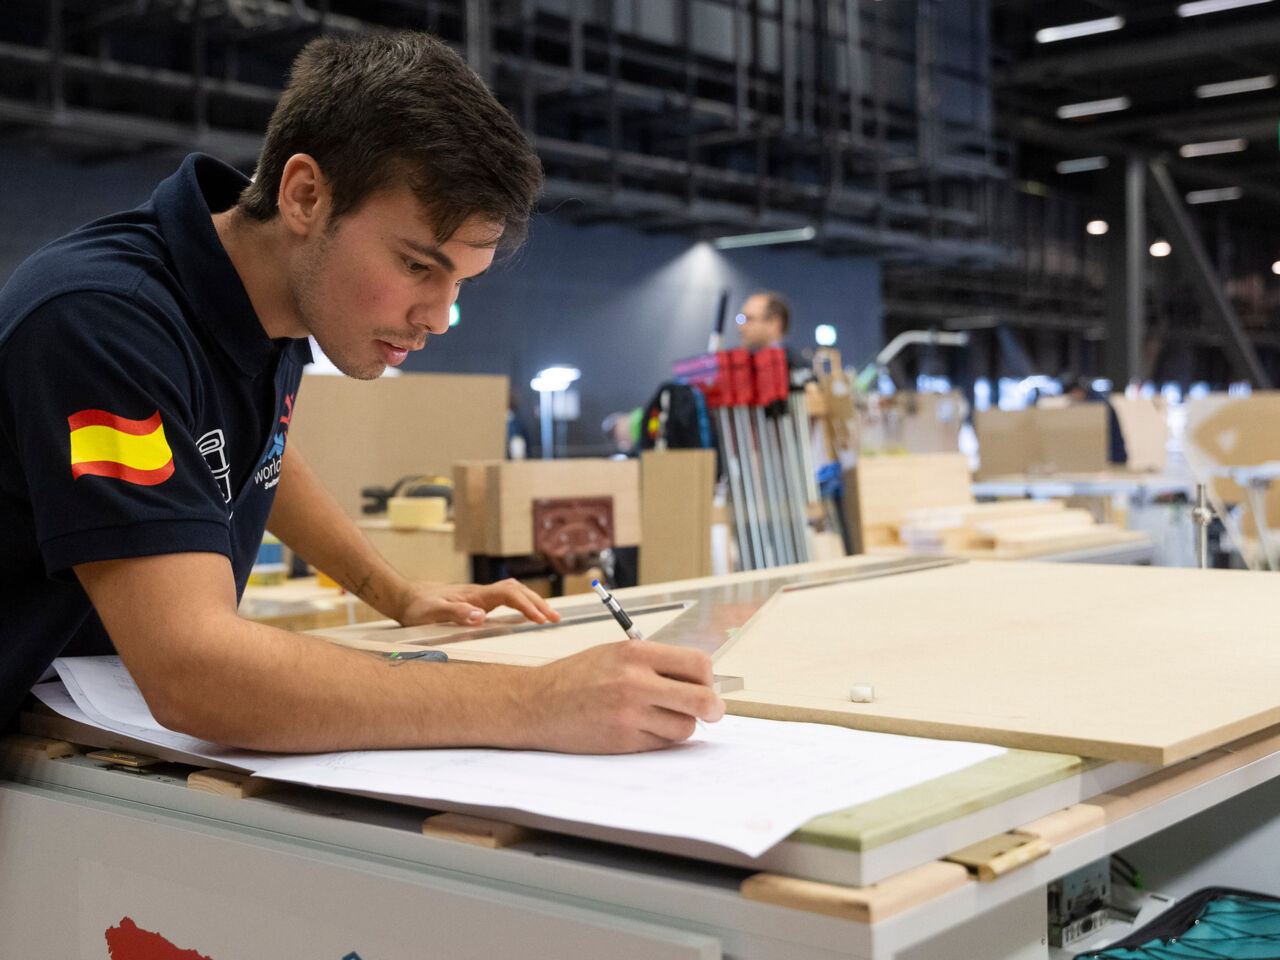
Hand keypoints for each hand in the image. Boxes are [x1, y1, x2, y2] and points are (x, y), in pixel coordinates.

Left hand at [396, 577, 560, 626]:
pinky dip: (522, 602)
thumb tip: (480, 617)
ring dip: (532, 602)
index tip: (540, 618)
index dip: (526, 605)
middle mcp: (480, 593)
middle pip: (517, 591)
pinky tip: (527, 611)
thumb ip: (455, 614)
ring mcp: (480, 596)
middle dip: (538, 603)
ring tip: (549, 615)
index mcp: (474, 595)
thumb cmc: (417, 607)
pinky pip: (507, 597)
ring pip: (514, 592)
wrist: (406, 596)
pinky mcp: (478, 600)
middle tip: (555, 619)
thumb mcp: (431, 613)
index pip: (508, 595)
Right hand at [518, 640, 725, 752]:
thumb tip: (699, 679)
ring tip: (664, 717)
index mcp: (636, 653)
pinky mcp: (623, 740)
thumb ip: (655, 663)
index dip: (707, 677)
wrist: (536, 703)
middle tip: (713, 710)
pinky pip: (662, 743)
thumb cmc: (576, 677)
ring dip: (682, 725)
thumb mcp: (615, 653)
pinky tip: (644, 728)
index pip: (698, 664)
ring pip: (685, 727)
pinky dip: (661, 738)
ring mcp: (630, 714)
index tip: (705, 684)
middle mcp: (636, 682)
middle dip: (713, 708)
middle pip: (702, 700)